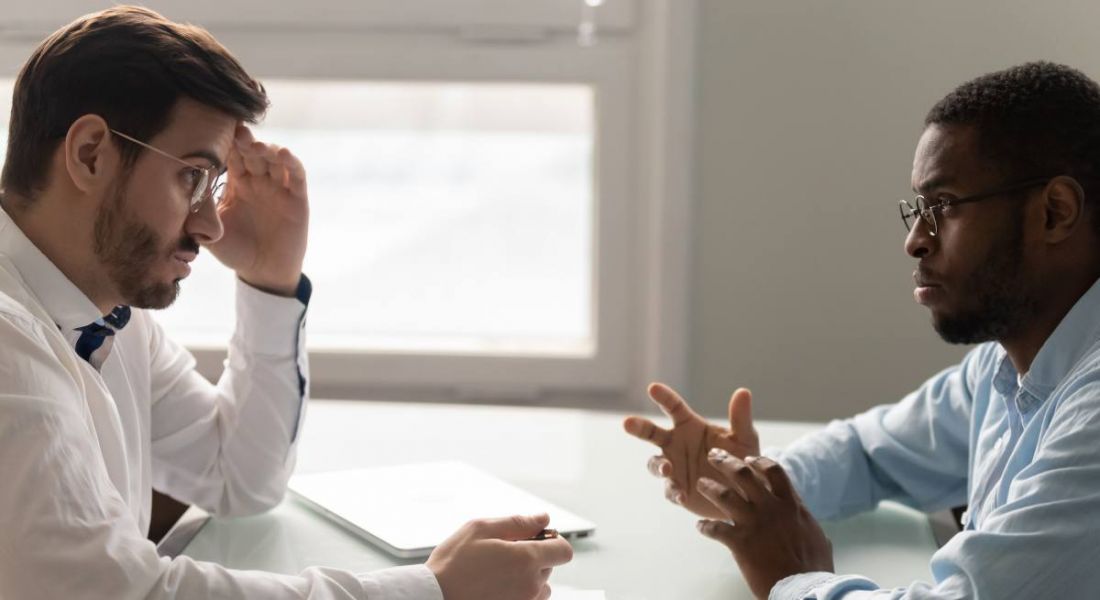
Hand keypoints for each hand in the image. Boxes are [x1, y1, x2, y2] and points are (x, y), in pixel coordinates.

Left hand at [207, 125, 307, 295]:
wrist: (263, 274)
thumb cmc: (235, 252)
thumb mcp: (210, 233)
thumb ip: (199, 214)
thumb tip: (178, 192)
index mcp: (236, 185)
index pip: (231, 156)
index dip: (225, 142)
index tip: (214, 128)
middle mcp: (259, 182)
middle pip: (253, 152)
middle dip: (245, 141)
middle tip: (236, 132)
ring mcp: (279, 188)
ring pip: (275, 159)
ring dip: (267, 148)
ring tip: (257, 146)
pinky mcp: (297, 198)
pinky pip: (296, 175)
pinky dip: (292, 162)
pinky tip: (283, 153)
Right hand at [426, 514, 573, 599]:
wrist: (433, 598)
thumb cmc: (452, 564)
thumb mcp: (480, 529)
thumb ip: (518, 522)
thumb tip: (543, 519)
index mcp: (526, 560)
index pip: (564, 550)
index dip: (553, 541)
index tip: (538, 538)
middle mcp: (530, 585)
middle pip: (549, 566)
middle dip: (533, 556)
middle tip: (503, 553)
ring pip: (541, 587)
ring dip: (528, 577)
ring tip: (499, 573)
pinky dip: (519, 592)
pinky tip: (497, 586)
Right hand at [623, 383, 759, 518]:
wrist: (744, 494)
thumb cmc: (741, 459)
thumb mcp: (744, 439)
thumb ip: (740, 418)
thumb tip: (743, 391)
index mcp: (690, 426)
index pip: (674, 408)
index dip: (663, 397)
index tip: (653, 388)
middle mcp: (676, 444)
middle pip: (651, 433)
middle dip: (638, 427)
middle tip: (627, 422)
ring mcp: (674, 467)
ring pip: (655, 463)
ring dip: (658, 465)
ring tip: (667, 469)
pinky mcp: (677, 489)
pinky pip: (670, 489)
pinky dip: (673, 491)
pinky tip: (681, 494)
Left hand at [696, 451, 832, 598]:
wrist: (805, 589)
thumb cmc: (814, 569)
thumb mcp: (817, 538)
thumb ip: (807, 525)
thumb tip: (810, 526)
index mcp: (791, 505)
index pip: (774, 471)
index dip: (758, 462)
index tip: (747, 459)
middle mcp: (771, 508)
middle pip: (743, 474)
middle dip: (726, 462)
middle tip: (714, 455)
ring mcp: (754, 523)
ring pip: (724, 495)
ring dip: (709, 488)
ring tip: (701, 484)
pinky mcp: (740, 542)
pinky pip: (715, 529)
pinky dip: (705, 527)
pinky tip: (700, 527)